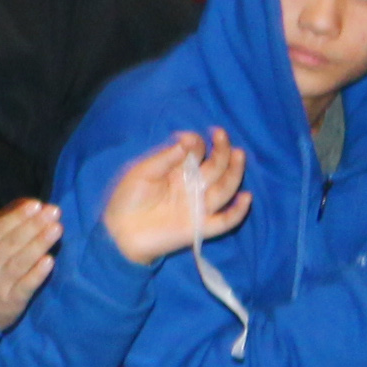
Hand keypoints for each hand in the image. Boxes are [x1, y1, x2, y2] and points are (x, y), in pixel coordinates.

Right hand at [0, 183, 64, 324]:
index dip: (16, 216)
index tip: (36, 204)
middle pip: (11, 243)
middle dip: (32, 226)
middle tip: (53, 211)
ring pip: (19, 262)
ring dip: (38, 244)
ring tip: (57, 229)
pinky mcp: (11, 302)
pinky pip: (25, 286)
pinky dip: (36, 274)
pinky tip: (50, 261)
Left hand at [99, 127, 248, 260]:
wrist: (121, 232)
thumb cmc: (129, 198)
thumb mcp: (143, 172)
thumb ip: (166, 158)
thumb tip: (188, 139)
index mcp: (178, 172)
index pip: (196, 154)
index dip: (196, 144)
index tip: (191, 138)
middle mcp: (192, 187)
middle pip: (214, 168)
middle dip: (220, 151)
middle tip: (221, 135)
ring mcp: (198, 207)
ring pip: (224, 189)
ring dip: (233, 173)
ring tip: (238, 154)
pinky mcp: (200, 227)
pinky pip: (224, 221)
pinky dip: (237, 212)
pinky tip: (246, 197)